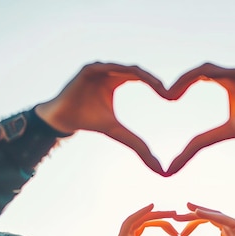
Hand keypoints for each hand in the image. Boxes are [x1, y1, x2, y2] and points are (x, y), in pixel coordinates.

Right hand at [35, 62, 166, 174]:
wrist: (63, 119)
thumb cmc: (89, 122)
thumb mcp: (118, 132)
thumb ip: (138, 145)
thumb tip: (158, 167)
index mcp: (117, 80)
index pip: (142, 78)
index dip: (156, 85)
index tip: (171, 98)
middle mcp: (109, 71)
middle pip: (136, 71)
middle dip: (153, 80)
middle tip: (168, 92)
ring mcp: (98, 68)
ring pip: (124, 68)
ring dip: (142, 75)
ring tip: (158, 85)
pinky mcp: (88, 69)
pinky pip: (107, 67)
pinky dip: (120, 71)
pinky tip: (134, 76)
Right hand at [108, 205, 179, 235]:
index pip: (145, 226)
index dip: (160, 224)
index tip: (176, 230)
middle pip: (144, 220)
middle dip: (160, 216)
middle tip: (175, 214)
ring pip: (139, 218)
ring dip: (154, 213)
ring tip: (170, 212)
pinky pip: (130, 221)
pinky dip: (140, 212)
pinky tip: (152, 207)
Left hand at [165, 63, 234, 175]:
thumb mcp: (223, 134)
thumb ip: (198, 145)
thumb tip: (171, 168)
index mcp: (222, 81)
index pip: (196, 76)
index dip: (181, 84)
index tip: (167, 98)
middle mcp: (231, 73)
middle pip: (202, 68)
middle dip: (183, 79)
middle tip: (168, 94)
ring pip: (216, 69)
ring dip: (197, 76)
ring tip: (183, 90)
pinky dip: (224, 76)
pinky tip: (212, 81)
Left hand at [174, 203, 234, 235]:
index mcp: (224, 235)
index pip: (205, 222)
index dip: (191, 220)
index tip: (177, 218)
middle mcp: (231, 229)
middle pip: (209, 216)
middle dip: (193, 214)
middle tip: (177, 213)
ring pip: (215, 215)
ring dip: (200, 211)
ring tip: (186, 208)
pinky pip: (223, 218)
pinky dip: (210, 214)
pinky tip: (197, 212)